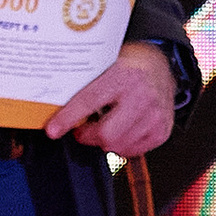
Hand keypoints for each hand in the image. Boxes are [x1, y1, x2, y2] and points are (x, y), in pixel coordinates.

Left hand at [45, 40, 177, 154]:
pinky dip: (122, 145)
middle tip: (81, 130)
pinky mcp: (162, 130)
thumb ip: (86, 83)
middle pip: (107, 134)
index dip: (68, 118)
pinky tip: (120, 131)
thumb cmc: (129, 65)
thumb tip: (56, 102)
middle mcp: (142, 96)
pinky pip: (133, 151)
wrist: (160, 66)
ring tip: (104, 127)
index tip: (53, 130)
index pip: (90, 101)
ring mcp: (155, 115)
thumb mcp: (106, 64)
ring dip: (104, 141)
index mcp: (124, 75)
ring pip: (118, 146)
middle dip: (88, 136)